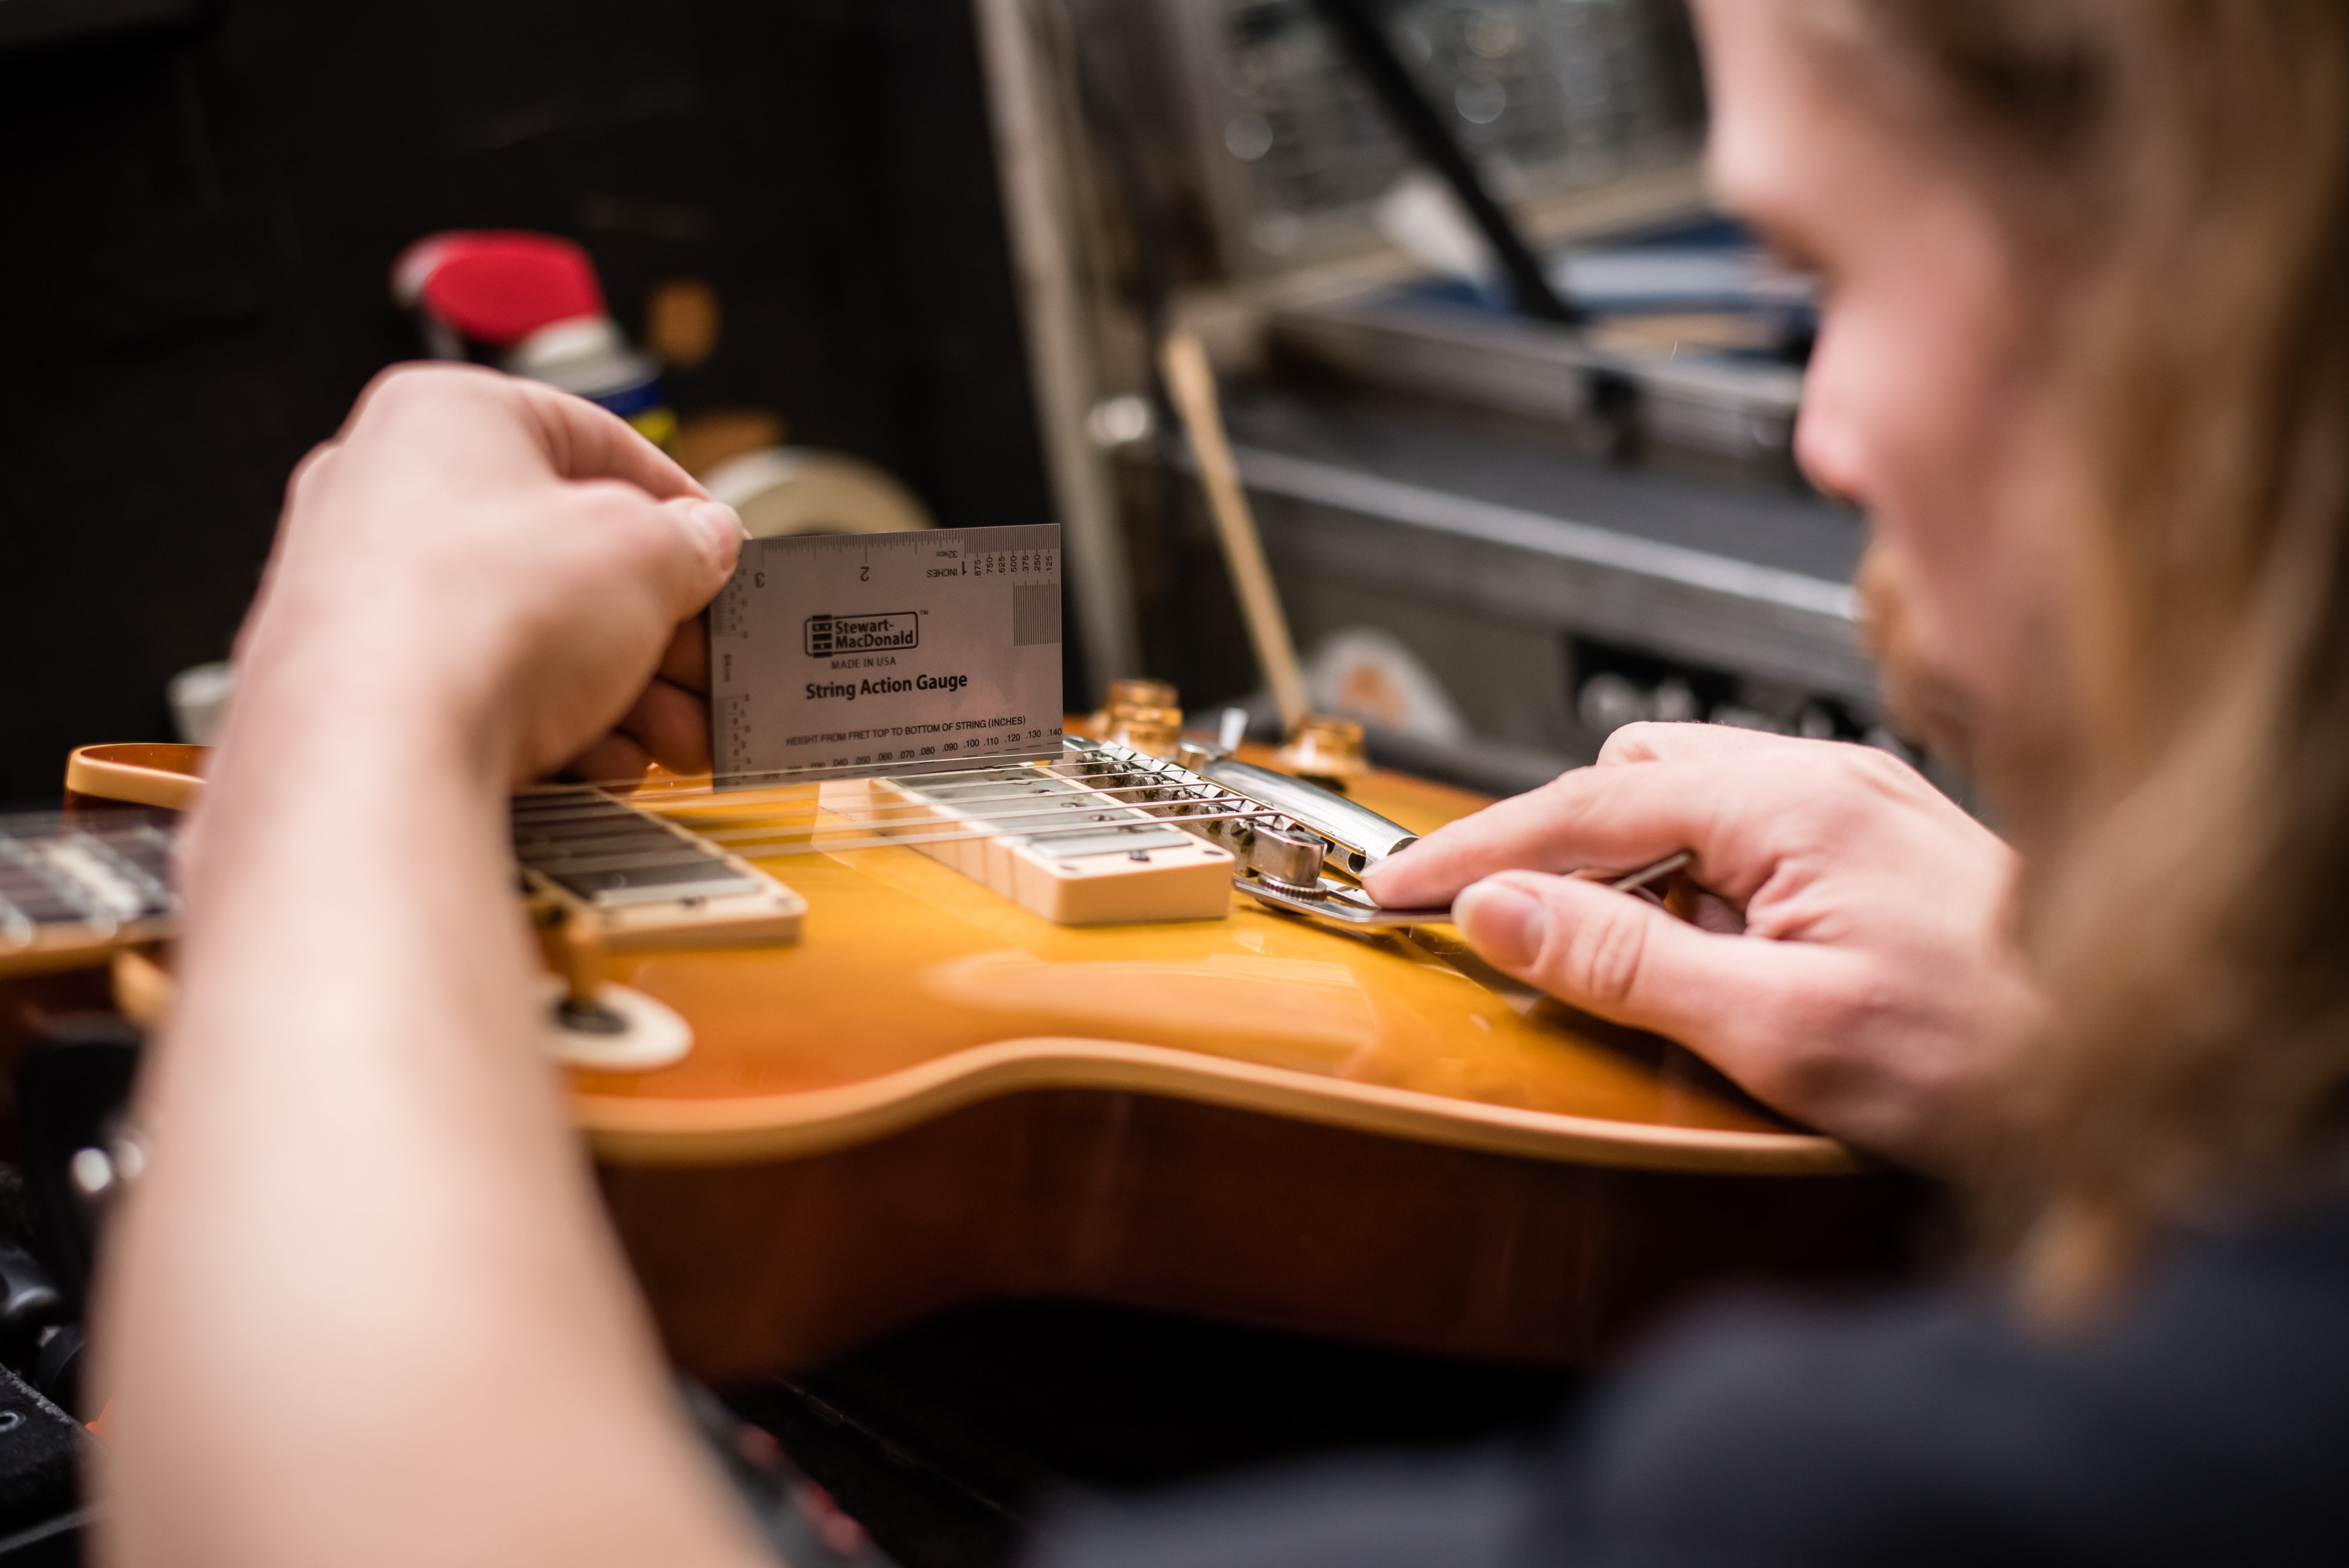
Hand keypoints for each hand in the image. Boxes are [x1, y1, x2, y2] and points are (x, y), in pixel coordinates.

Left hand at [226, 363, 740, 784]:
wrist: (375, 756)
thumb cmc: (484, 620)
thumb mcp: (647, 554)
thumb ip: (690, 541)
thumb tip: (699, 545)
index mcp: (445, 415)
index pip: (593, 441)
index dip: (676, 505)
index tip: (717, 555)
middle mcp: (382, 491)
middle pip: (562, 553)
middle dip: (654, 623)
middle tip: (704, 664)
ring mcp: (355, 592)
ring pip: (523, 631)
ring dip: (619, 688)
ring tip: (674, 735)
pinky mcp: (350, 686)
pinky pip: (473, 692)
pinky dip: (547, 725)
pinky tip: (599, 760)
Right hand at [1362, 724, 2038, 1172]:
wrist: (2132, 1068)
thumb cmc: (1985, 1056)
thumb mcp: (1775, 1028)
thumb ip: (1622, 960)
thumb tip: (1500, 909)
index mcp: (1791, 803)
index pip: (1581, 806)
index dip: (1472, 851)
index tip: (1395, 887)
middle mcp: (1824, 777)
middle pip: (1628, 777)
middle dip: (1553, 847)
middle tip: (1505, 934)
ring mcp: (1854, 802)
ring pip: (1683, 797)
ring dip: (1626, 866)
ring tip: (1622, 959)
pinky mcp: (1874, 840)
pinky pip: (1741, 830)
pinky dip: (1692, 881)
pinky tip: (1708, 954)